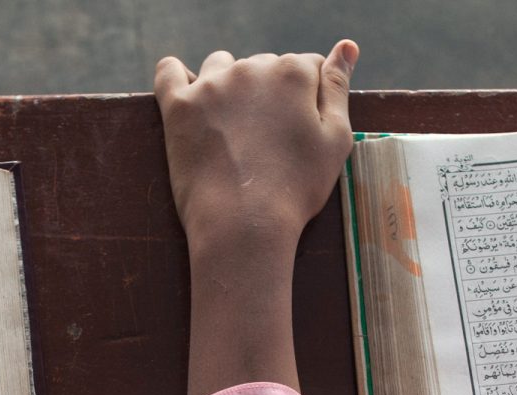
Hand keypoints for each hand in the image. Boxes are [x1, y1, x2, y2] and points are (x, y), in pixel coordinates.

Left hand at [155, 41, 357, 258]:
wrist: (244, 225)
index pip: (308, 66)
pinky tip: (188, 94)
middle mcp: (251, 68)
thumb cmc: (296, 190)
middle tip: (269, 139)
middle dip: (270, 93)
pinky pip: (169, 71)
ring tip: (233, 127)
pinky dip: (177, 76)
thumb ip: (338, 88)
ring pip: (221, 65)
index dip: (310, 97)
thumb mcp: (336, 141)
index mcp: (293, 74)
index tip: (303, 126)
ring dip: (229, 85)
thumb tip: (347, 46)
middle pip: (265, 67)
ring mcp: (211, 84)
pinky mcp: (178, 105)